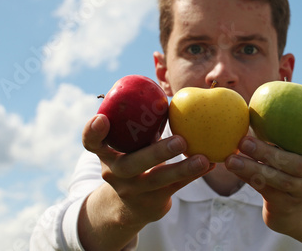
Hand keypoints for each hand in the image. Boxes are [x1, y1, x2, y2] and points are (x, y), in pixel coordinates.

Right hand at [82, 114, 213, 225]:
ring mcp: (134, 190)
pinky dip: (194, 174)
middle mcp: (116, 173)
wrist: (130, 206)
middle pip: (131, 164)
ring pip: (158, 180)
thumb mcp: (126, 146)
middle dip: (156, 153)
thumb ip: (135, 124)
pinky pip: (176, 187)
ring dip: (182, 169)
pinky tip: (210, 163)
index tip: (102, 119)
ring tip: (203, 159)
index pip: (91, 143)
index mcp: (106, 154)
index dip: (93, 132)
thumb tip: (162, 94)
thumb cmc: (133, 160)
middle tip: (180, 141)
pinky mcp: (153, 201)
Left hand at [224, 112, 301, 234]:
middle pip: (299, 163)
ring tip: (232, 159)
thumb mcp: (285, 144)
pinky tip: (232, 167)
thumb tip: (248, 103)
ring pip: (280, 179)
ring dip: (252, 168)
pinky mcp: (287, 203)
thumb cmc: (281, 162)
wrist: (290, 207)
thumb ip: (275, 125)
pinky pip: (266, 189)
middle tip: (244, 141)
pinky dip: (247, 177)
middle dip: (268, 152)